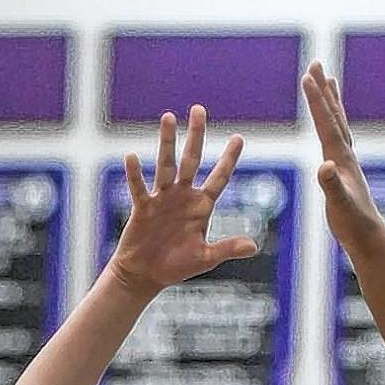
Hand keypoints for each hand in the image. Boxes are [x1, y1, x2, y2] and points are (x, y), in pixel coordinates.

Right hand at [112, 106, 256, 297]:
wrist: (145, 275)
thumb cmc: (176, 266)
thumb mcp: (205, 258)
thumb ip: (227, 249)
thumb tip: (253, 246)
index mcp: (201, 206)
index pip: (219, 178)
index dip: (229, 159)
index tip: (239, 137)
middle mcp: (182, 196)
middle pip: (191, 160)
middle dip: (196, 135)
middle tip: (199, 109)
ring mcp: (162, 199)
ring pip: (165, 165)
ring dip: (167, 142)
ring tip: (168, 117)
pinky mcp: (143, 207)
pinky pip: (139, 188)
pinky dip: (135, 174)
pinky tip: (131, 157)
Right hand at [301, 60, 384, 253]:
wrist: (368, 237)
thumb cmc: (352, 224)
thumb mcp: (339, 205)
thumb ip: (331, 185)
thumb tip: (324, 166)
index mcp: (340, 159)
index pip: (326, 123)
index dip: (316, 100)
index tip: (307, 76)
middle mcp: (345, 154)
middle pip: (333, 114)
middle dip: (323, 90)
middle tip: (316, 64)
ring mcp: (346, 161)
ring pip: (338, 123)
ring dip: (331, 101)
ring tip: (328, 81)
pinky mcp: (344, 170)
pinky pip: (337, 137)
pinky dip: (332, 124)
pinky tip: (329, 124)